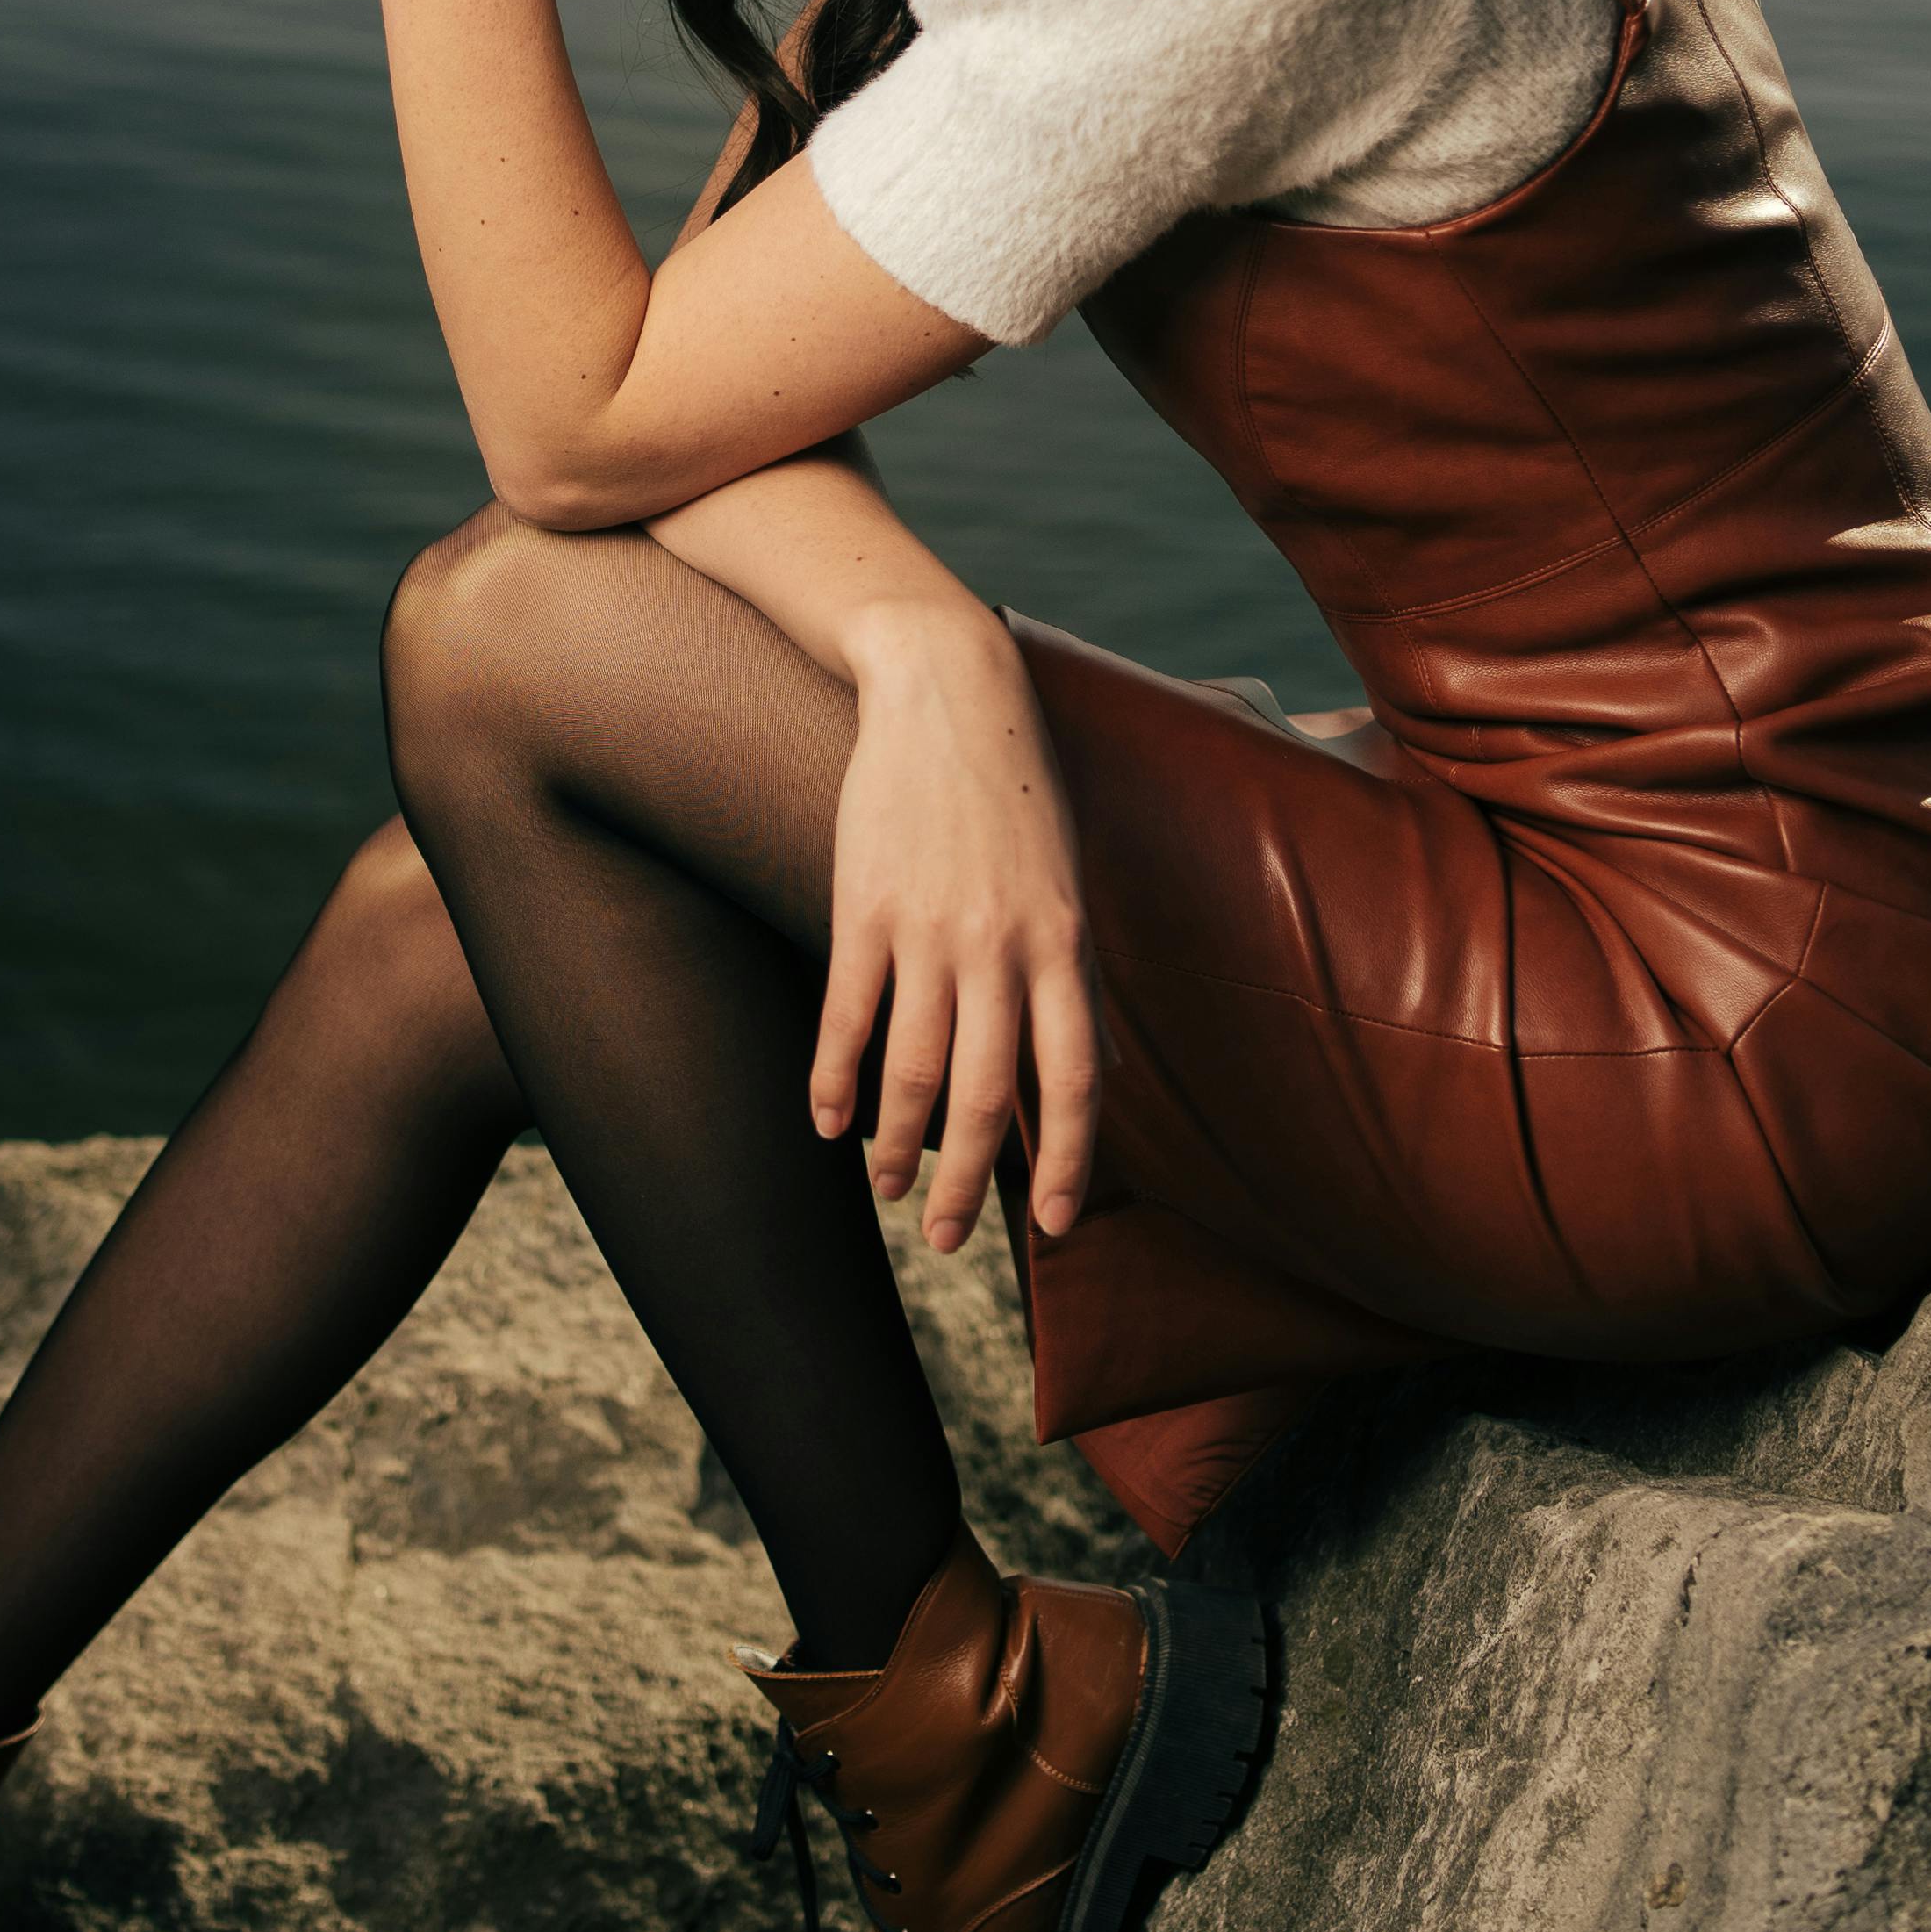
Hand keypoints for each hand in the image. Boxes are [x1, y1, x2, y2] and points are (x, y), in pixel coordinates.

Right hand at [810, 608, 1101, 1252]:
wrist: (948, 691)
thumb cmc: (1020, 788)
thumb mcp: (1072, 878)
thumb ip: (1080, 976)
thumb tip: (1103, 1067)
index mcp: (1066, 943)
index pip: (1076, 1080)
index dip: (1067, 1161)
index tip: (1054, 1225)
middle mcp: (1002, 946)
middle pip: (988, 1096)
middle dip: (972, 1184)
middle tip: (952, 1240)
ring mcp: (928, 929)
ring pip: (913, 1071)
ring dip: (898, 1148)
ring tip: (889, 1194)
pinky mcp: (863, 907)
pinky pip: (846, 1016)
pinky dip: (834, 1081)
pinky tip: (826, 1124)